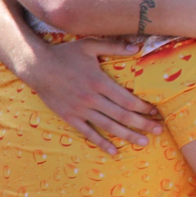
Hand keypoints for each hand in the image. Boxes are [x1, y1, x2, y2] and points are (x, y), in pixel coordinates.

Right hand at [24, 37, 160, 154]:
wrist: (36, 66)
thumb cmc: (64, 54)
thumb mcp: (88, 45)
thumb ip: (113, 47)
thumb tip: (136, 48)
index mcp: (99, 82)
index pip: (127, 100)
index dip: (143, 107)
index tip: (155, 111)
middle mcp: (91, 98)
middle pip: (122, 115)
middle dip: (142, 124)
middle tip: (158, 130)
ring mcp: (80, 109)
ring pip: (108, 126)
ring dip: (127, 135)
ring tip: (143, 142)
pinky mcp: (69, 116)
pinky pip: (87, 132)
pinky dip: (101, 143)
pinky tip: (114, 151)